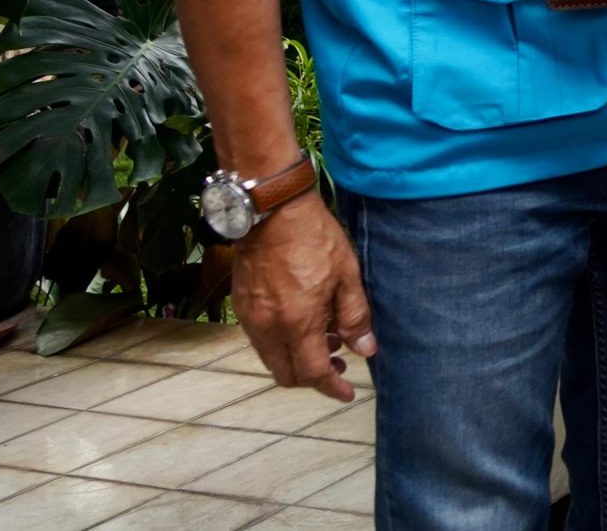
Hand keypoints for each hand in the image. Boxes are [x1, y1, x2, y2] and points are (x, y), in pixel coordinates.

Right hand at [228, 191, 374, 401]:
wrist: (271, 212)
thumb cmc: (314, 238)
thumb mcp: (347, 275)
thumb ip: (355, 316)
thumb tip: (365, 349)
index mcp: (298, 324)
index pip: (313, 373)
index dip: (332, 387)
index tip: (347, 393)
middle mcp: (269, 328)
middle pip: (287, 375)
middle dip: (313, 378)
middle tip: (338, 366)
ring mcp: (251, 319)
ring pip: (272, 359)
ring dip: (297, 360)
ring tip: (326, 340)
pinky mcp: (241, 307)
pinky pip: (260, 340)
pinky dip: (282, 343)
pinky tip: (302, 324)